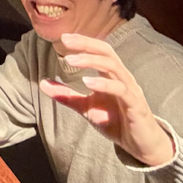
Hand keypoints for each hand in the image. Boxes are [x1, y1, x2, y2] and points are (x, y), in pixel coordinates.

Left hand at [39, 34, 175, 166]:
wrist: (140, 145)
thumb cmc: (116, 122)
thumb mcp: (86, 108)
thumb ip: (67, 95)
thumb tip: (42, 83)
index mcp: (111, 75)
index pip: (99, 50)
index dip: (83, 42)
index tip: (64, 37)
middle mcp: (122, 77)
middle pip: (107, 52)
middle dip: (86, 44)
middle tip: (66, 41)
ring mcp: (130, 90)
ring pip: (113, 67)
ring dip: (91, 61)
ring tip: (71, 60)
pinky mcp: (135, 105)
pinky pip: (121, 90)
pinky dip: (104, 84)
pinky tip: (88, 83)